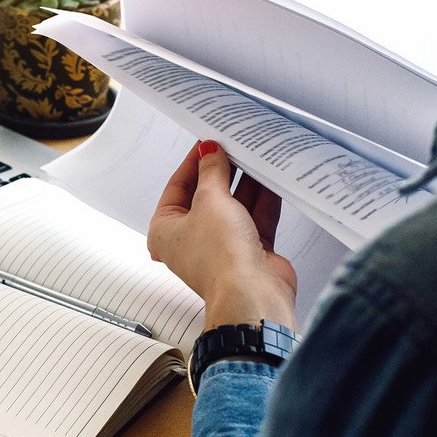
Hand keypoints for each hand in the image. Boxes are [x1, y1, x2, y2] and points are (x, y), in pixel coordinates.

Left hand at [148, 140, 296, 328]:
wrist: (254, 295)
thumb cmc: (221, 258)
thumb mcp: (210, 200)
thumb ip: (211, 172)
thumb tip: (209, 151)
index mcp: (166, 231)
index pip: (177, 186)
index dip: (193, 162)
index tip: (208, 141)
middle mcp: (192, 239)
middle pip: (207, 194)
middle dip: (222, 170)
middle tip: (234, 145)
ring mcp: (222, 245)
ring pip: (234, 204)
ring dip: (246, 182)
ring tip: (255, 155)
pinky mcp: (250, 250)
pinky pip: (256, 217)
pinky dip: (264, 198)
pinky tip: (271, 176)